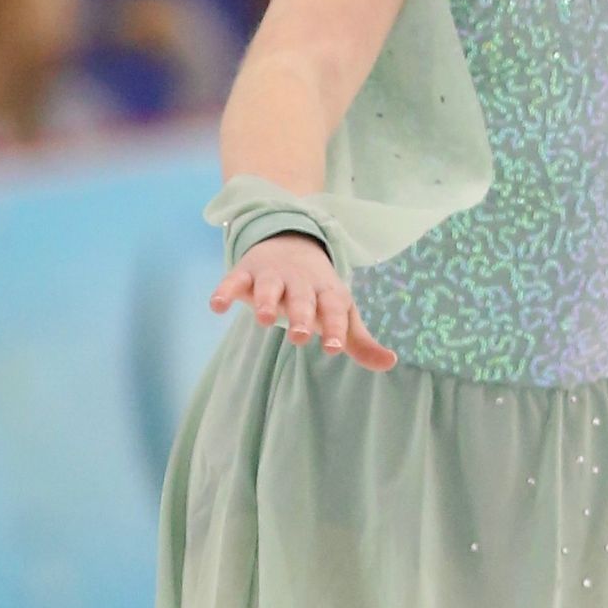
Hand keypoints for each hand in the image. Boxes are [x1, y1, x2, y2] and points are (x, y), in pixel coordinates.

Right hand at [209, 232, 397, 368]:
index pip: (334, 310)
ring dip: (266, 302)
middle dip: (301, 316)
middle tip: (299, 336)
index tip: (335, 348)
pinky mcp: (246, 273)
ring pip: (270, 288)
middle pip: (302, 299)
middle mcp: (301, 283)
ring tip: (264, 321)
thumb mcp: (341, 313)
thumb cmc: (319, 293)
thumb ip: (359, 341)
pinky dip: (225, 291)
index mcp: (328, 293)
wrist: (291, 245)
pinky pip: (234, 281)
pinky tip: (217, 306)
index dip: (335, 328)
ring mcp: (273, 276)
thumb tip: (390, 363)